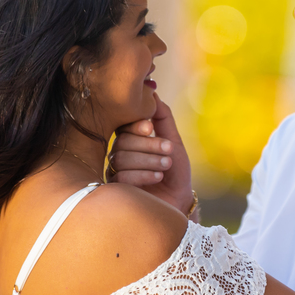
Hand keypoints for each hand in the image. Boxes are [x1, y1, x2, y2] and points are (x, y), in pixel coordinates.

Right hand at [108, 94, 193, 213]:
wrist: (179, 202)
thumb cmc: (175, 172)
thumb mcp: (173, 141)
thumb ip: (163, 117)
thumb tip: (153, 92)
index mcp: (129, 141)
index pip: (123, 127)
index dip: (134, 125)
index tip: (150, 126)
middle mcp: (118, 156)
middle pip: (122, 142)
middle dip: (148, 144)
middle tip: (169, 150)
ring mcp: (115, 174)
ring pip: (121, 159)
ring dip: (148, 160)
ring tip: (166, 164)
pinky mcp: (116, 193)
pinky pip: (121, 178)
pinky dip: (143, 174)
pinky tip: (158, 177)